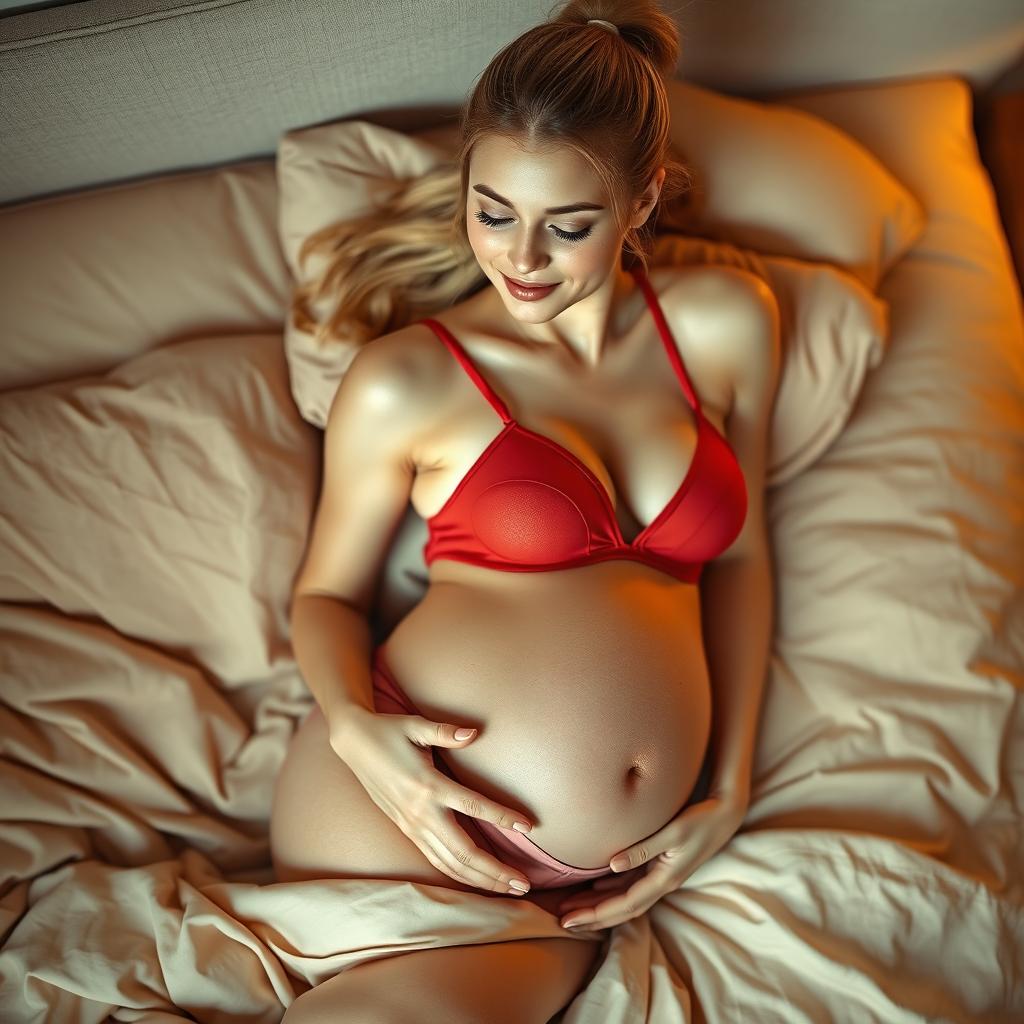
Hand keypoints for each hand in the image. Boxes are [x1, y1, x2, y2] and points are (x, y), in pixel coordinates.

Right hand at [331, 707, 537, 896]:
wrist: (354, 743)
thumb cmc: (388, 730)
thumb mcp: (416, 725)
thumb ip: (445, 731)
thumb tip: (473, 733)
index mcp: (428, 785)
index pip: (472, 806)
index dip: (501, 817)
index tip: (528, 826)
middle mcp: (420, 812)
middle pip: (464, 852)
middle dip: (495, 871)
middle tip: (525, 883)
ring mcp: (411, 825)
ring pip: (450, 864)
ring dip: (480, 880)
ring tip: (508, 889)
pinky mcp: (406, 830)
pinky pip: (435, 860)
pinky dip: (458, 875)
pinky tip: (476, 882)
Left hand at [556, 785, 748, 931]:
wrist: (725, 815)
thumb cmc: (700, 821)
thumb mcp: (673, 833)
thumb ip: (643, 849)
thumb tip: (612, 866)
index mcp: (664, 879)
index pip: (625, 905)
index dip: (597, 914)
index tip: (571, 920)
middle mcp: (661, 883)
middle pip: (623, 909)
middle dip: (593, 917)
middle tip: (562, 922)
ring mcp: (660, 876)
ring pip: (625, 899)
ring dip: (599, 905)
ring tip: (571, 909)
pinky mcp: (660, 866)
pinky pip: (631, 885)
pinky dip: (611, 890)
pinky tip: (594, 889)